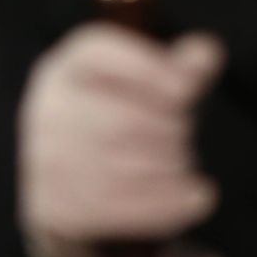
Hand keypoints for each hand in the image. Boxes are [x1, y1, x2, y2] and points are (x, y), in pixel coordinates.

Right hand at [17, 22, 224, 256]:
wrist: (63, 182)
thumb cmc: (114, 118)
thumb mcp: (142, 87)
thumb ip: (176, 69)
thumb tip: (209, 50)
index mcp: (68, 67)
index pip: (100, 53)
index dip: (148, 70)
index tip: (185, 90)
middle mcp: (49, 107)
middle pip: (120, 116)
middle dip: (167, 128)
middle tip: (184, 135)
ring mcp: (47, 158)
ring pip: (123, 166)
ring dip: (169, 167)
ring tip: (182, 163)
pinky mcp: (55, 203)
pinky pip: (120, 206)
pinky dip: (168, 204)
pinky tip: (197, 196)